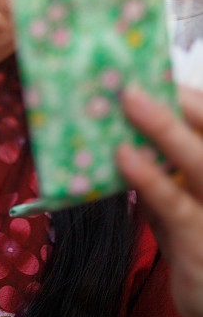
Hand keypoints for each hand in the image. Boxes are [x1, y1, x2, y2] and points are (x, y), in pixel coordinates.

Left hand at [117, 84, 202, 316]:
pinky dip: (149, 177)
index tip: (162, 74)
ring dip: (164, 128)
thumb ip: (164, 165)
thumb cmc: (195, 238)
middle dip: (183, 102)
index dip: (194, 97)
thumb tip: (122, 121)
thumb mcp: (182, 196)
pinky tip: (124, 156)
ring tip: (130, 100)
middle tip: (142, 79)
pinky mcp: (201, 242)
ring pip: (199, 162)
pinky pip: (174, 204)